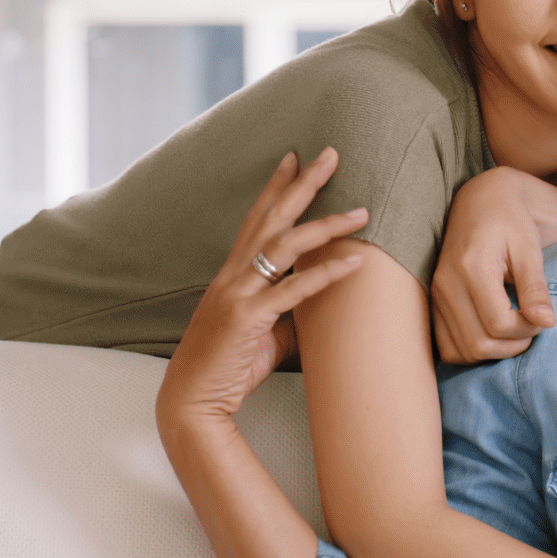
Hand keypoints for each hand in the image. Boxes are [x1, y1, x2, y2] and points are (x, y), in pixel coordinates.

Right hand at [157, 148, 367, 426]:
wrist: (194, 403)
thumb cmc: (227, 368)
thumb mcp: (264, 332)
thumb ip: (289, 311)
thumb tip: (319, 304)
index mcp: (231, 276)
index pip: (255, 219)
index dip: (275, 187)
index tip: (295, 157)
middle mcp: (232, 277)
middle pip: (270, 218)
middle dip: (302, 184)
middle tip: (331, 154)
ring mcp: (237, 294)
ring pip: (284, 245)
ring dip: (326, 225)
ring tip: (362, 212)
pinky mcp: (247, 318)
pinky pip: (293, 289)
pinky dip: (326, 273)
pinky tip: (356, 261)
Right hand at [430, 166, 556, 363]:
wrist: (480, 200)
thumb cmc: (511, 221)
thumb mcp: (529, 248)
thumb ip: (535, 287)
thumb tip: (547, 323)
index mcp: (471, 268)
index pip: (499, 324)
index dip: (527, 330)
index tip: (543, 317)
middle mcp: (446, 284)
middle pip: (479, 343)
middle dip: (512, 346)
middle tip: (531, 327)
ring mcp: (435, 295)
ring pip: (461, 351)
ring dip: (493, 352)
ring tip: (514, 331)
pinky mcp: (433, 303)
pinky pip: (446, 346)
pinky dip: (471, 350)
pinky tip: (493, 334)